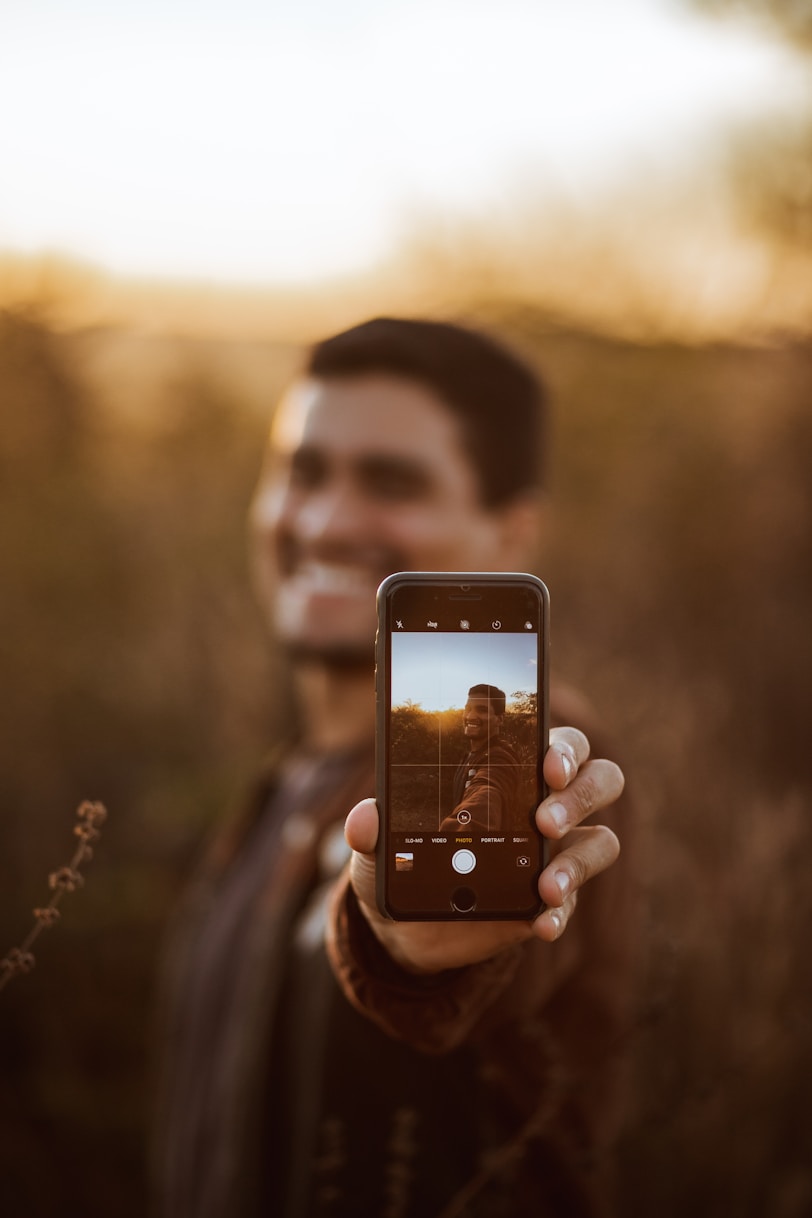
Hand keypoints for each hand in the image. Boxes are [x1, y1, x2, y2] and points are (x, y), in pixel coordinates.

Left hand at [343, 726, 622, 973]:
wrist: (407, 926)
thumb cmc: (403, 861)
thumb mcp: (380, 845)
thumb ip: (374, 828)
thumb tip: (366, 819)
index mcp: (508, 772)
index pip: (557, 743)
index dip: (563, 748)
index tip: (547, 765)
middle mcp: (543, 805)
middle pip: (598, 780)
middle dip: (581, 794)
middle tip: (544, 821)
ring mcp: (554, 854)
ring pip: (601, 841)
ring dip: (579, 861)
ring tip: (545, 885)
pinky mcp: (550, 899)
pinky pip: (573, 901)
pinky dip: (561, 912)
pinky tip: (540, 923)